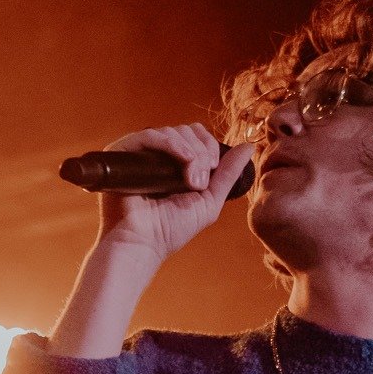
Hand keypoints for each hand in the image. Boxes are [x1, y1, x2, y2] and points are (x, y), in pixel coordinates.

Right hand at [95, 121, 253, 262]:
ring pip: (172, 131)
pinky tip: (182, 159)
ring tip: (190, 180)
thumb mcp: (209, 201)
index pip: (196, 135)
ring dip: (190, 152)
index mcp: (175, 163)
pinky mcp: (123, 153)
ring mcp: (140, 153)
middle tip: (200, 179)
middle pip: (186, 130)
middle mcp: (157, 155)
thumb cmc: (171, 229)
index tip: (212, 168)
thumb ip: (227, 174)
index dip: (209, 146)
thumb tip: (248, 146)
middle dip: (201, 151)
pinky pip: (150, 135)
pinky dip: (171, 143)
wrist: (143, 242)